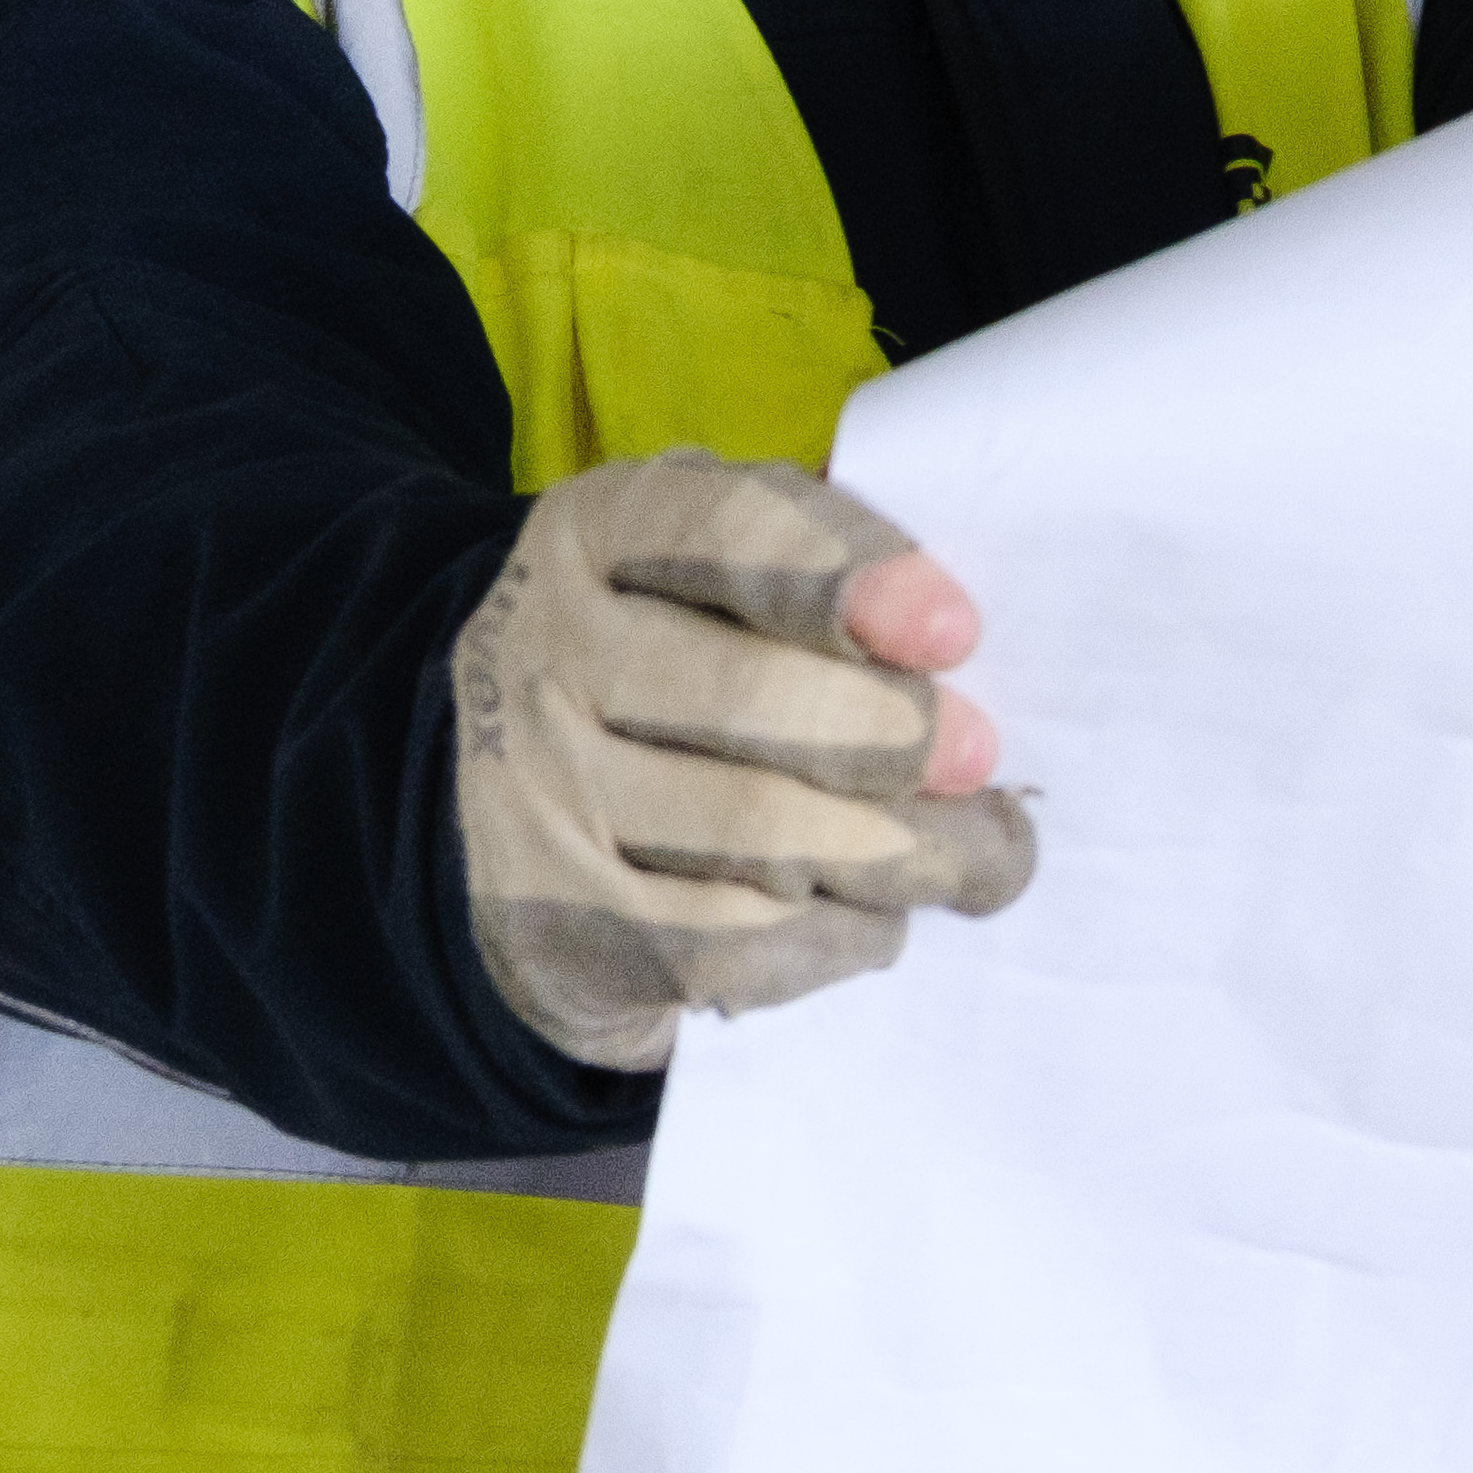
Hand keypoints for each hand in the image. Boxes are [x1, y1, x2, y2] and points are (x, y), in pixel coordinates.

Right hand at [447, 447, 1036, 1072]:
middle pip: (750, 696)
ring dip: (897, 853)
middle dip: (897, 735)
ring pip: (753, 834)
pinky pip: (730, 944)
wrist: (493, 800)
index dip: (855, 577)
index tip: (954, 632)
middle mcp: (546, 656)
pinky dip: (835, 936)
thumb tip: (952, 636)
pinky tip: (877, 914)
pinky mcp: (556, 929)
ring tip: (979, 855)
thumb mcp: (713, 563)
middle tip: (977, 758)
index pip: (734, 528)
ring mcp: (539, 799)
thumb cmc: (668, 652)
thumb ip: (824, 560)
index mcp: (600, 530)